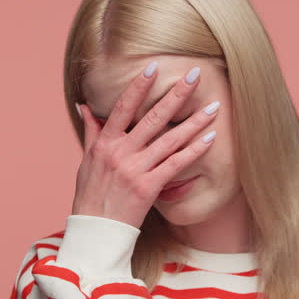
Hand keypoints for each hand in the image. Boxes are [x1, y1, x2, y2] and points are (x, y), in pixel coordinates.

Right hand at [71, 62, 218, 228]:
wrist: (95, 232)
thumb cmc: (91, 196)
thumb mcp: (87, 161)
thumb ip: (91, 131)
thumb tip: (84, 106)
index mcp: (105, 143)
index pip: (124, 107)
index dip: (140, 86)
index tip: (154, 66)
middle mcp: (120, 152)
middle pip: (153, 117)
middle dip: (177, 94)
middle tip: (195, 75)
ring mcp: (135, 169)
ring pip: (170, 139)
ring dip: (195, 122)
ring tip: (214, 107)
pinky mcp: (148, 187)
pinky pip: (176, 165)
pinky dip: (194, 151)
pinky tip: (210, 139)